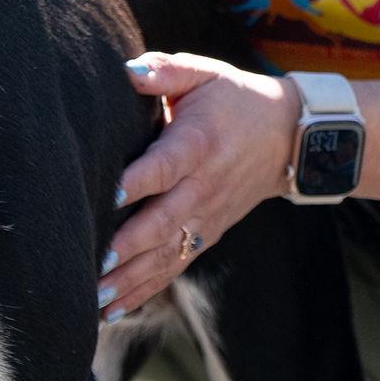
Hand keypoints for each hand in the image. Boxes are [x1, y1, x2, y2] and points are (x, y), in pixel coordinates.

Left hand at [100, 55, 304, 314]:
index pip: (163, 168)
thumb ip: (164, 71)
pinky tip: (110, 309)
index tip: (104, 196)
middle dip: (129, 245)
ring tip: (93, 297)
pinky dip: (143, 290)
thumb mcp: (204, 74)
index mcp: (197, 145)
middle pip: (163, 222)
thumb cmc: (232, 99)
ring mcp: (206, 218)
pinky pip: (173, 268)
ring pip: (165, 255)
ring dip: (130, 278)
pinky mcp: (206, 236)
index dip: (135, 183)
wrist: (287, 137)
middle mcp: (203, 188)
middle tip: (94, 262)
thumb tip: (126, 71)